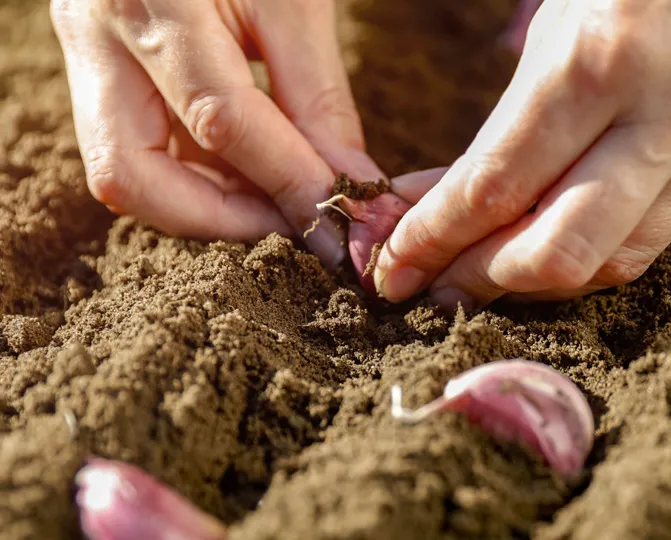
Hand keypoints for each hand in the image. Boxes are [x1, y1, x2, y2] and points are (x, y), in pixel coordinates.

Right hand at [50, 0, 383, 266]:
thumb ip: (318, 97)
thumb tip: (346, 183)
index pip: (217, 118)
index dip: (285, 180)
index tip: (337, 216)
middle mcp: (95, 33)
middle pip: (130, 173)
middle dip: (219, 218)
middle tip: (293, 222)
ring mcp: (85, 54)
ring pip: (125, 173)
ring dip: (209, 203)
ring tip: (280, 197)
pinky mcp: (97, 71)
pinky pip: (138, 148)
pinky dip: (199, 176)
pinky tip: (252, 173)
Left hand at [373, 0, 670, 310]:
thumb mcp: (561, 3)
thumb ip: (512, 107)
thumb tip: (450, 190)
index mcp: (600, 58)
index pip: (498, 187)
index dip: (434, 240)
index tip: (393, 268)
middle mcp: (666, 114)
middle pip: (561, 253)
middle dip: (483, 279)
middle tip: (434, 284)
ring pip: (618, 258)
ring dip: (541, 280)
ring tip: (487, 272)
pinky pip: (659, 228)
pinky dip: (595, 250)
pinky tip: (555, 239)